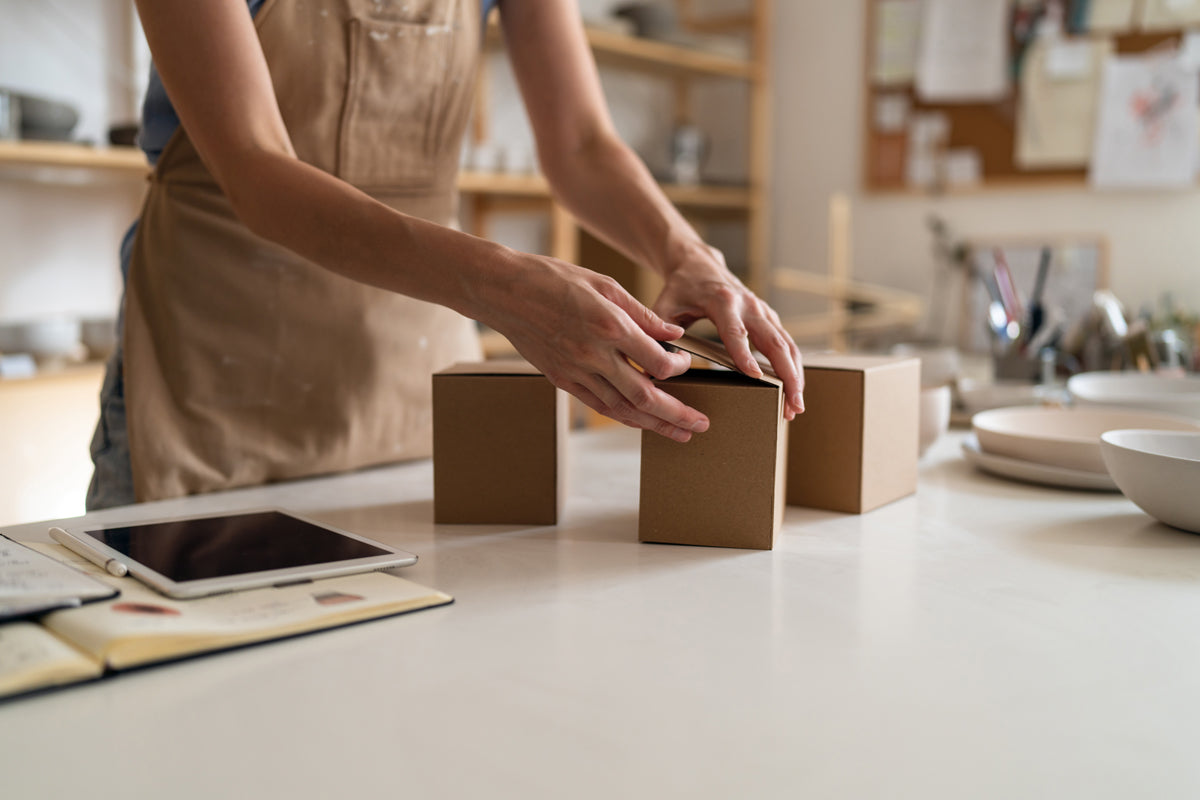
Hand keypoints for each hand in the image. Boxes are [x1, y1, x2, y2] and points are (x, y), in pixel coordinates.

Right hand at [480, 252, 710, 441]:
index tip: (686, 365)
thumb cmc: (553, 279)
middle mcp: (594, 355)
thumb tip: (674, 335)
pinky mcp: (562, 379)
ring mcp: (576, 371)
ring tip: (679, 433)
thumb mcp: (605, 284)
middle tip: (700, 425)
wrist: (503, 291)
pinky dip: (624, 417)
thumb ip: (643, 314)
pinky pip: (599, 405)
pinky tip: (641, 422)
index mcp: (610, 326)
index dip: (680, 368)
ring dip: (654, 424)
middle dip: (677, 414)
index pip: (658, 362)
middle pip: (645, 396)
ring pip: (623, 408)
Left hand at [652, 241, 803, 419]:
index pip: (736, 331)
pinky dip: (793, 367)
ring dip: (795, 376)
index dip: (745, 354)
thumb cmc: (681, 288)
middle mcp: (749, 305)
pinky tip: (794, 390)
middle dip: (785, 374)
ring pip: (787, 345)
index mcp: (723, 301)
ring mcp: (763, 311)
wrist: (699, 265)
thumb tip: (659, 365)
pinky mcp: (769, 318)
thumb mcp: (664, 304)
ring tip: (795, 407)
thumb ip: (660, 332)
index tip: (755, 376)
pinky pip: (787, 344)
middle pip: (774, 341)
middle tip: (790, 405)